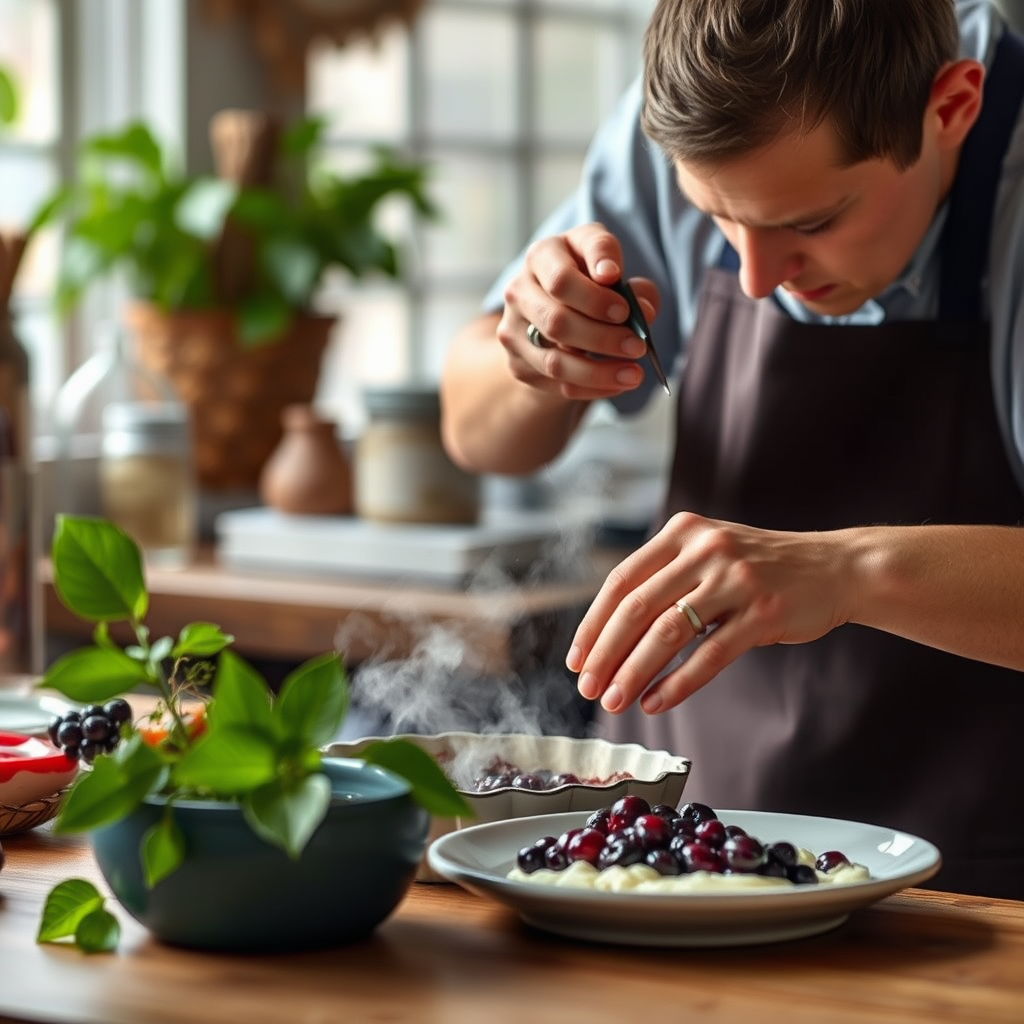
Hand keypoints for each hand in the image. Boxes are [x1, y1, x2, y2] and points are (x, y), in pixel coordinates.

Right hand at [497, 222, 660, 400]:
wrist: (560, 306)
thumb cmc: (592, 280)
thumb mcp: (613, 269)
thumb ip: (632, 285)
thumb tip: (642, 311)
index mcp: (543, 255)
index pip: (562, 278)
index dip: (595, 297)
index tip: (624, 310)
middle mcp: (519, 290)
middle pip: (556, 321)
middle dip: (602, 338)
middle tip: (638, 346)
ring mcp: (513, 329)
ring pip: (554, 361)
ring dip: (599, 372)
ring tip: (634, 374)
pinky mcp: (518, 363)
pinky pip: (557, 384)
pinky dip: (592, 388)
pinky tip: (617, 382)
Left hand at [566, 512, 851, 714]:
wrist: (836, 567)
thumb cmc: (761, 567)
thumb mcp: (709, 551)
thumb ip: (666, 577)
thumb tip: (609, 633)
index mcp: (683, 532)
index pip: (622, 580)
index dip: (593, 623)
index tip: (577, 659)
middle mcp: (705, 549)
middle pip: (637, 607)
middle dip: (605, 653)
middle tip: (588, 687)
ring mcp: (735, 580)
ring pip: (668, 633)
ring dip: (634, 672)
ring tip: (615, 699)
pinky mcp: (762, 613)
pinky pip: (709, 655)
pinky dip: (677, 684)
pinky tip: (655, 702)